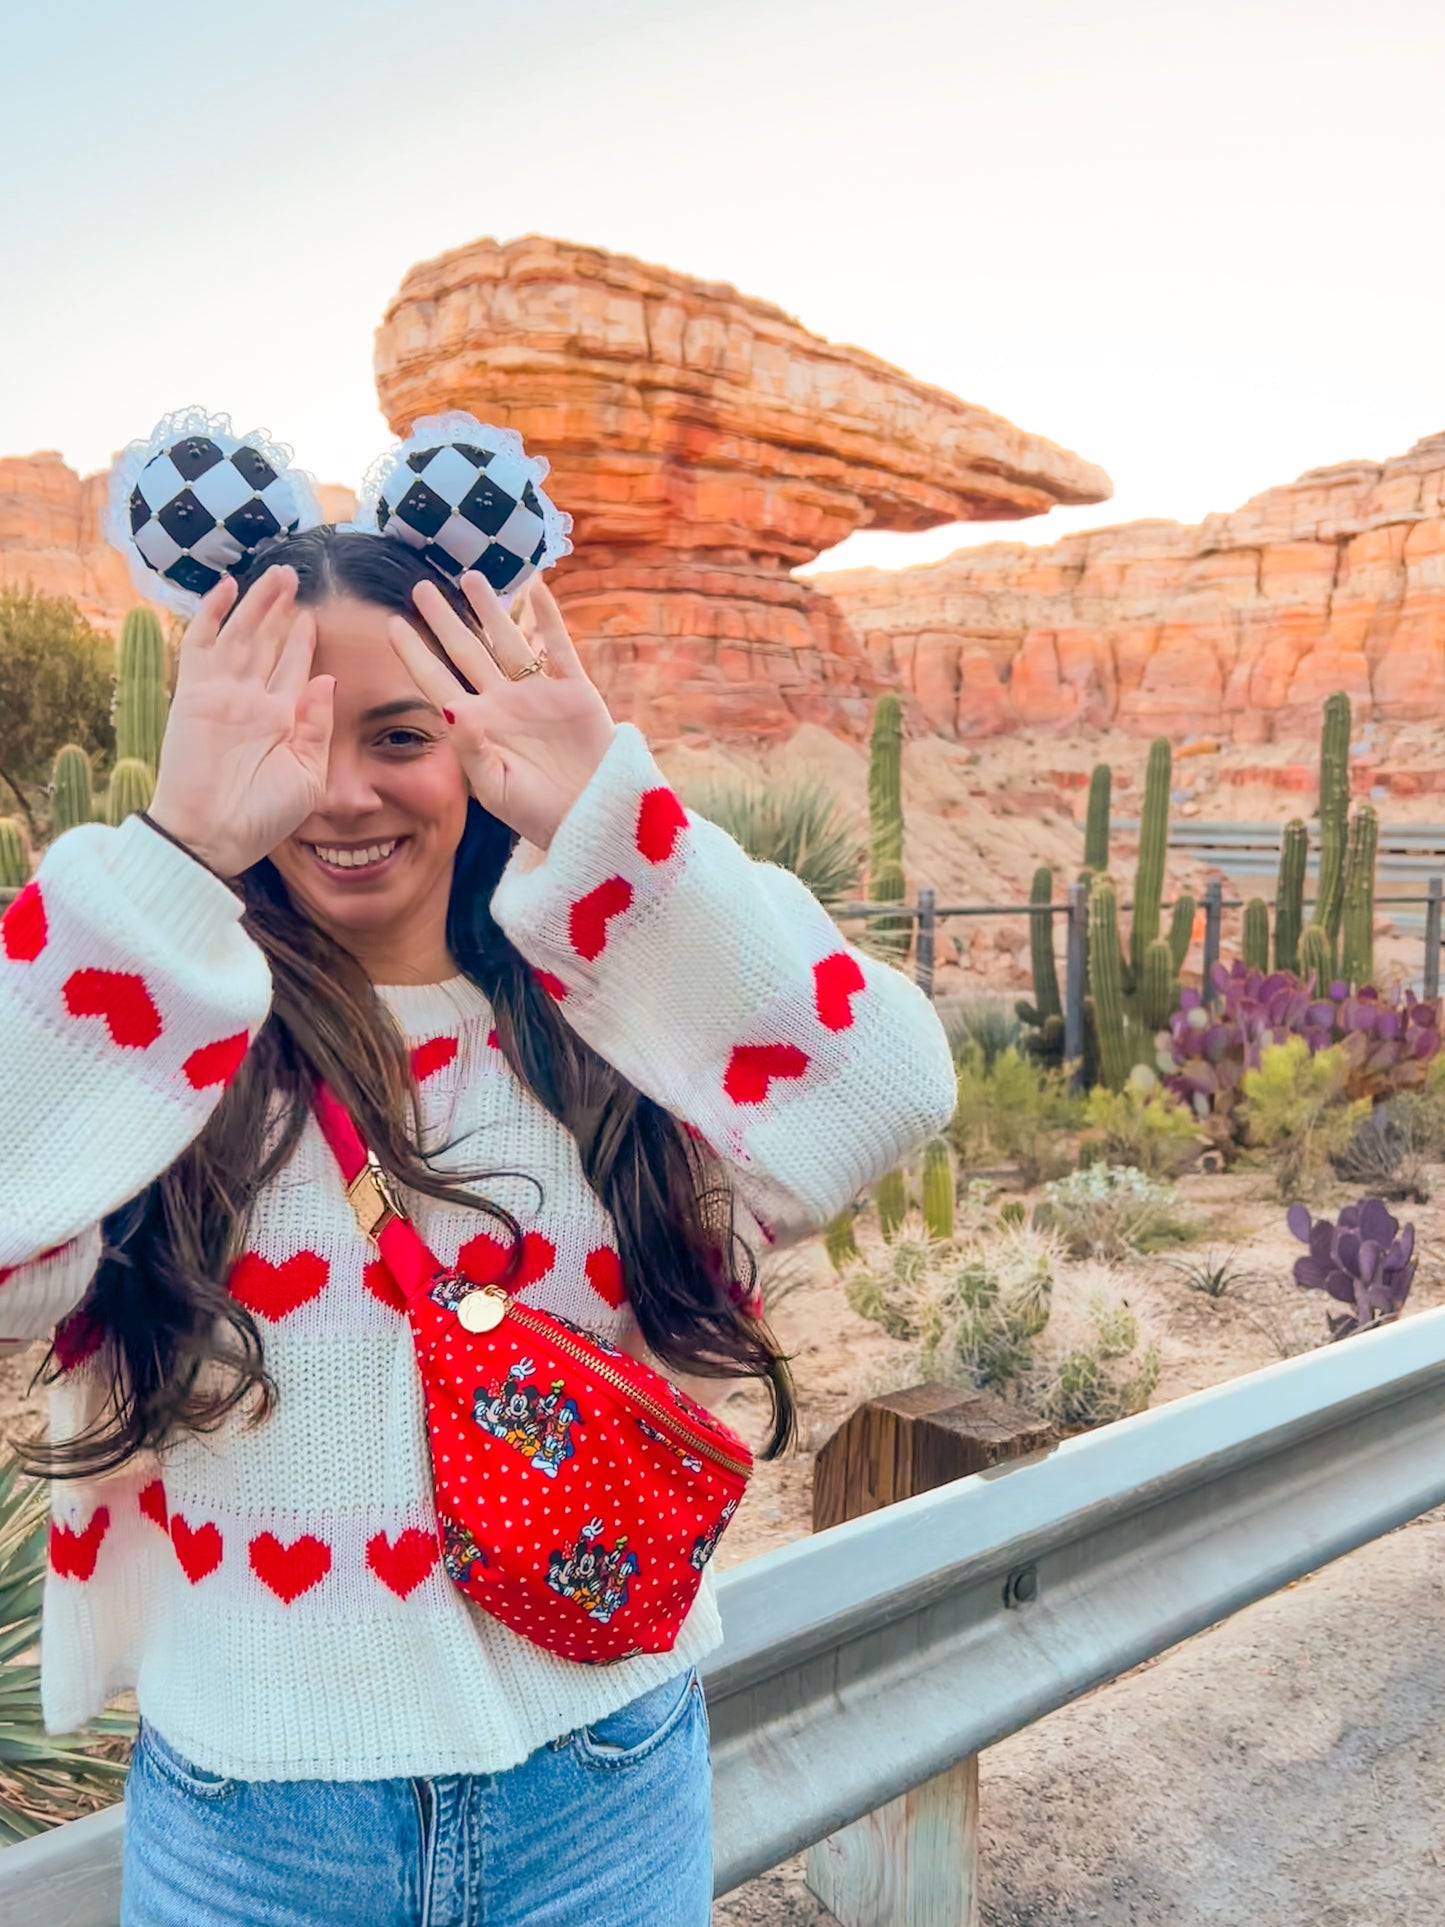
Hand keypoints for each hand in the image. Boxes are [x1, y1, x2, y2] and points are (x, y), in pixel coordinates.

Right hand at [148, 567, 334, 877]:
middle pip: (269, 643)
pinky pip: (201, 643)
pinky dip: (212, 614)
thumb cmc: (262, 817)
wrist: (211, 835)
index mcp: (282, 720)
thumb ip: (316, 727)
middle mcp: (252, 701)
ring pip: (242, 634)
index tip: (313, 616)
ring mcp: (222, 693)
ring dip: (257, 603)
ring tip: (276, 573)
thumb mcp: (307, 775)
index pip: (294, 668)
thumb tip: (326, 678)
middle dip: (281, 610)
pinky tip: (226, 587)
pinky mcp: (193, 692)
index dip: (304, 641)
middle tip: (294, 578)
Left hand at [388, 573, 614, 849]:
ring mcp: (538, 695)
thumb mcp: (495, 788)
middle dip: (443, 619)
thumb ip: (471, 747)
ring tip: (470, 576)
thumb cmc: (538, 814)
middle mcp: (503, 704)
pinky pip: (558, 647)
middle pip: (466, 651)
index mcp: (478, 727)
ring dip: (490, 609)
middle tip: (420, 587)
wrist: (592, 819)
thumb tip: (450, 706)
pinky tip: (538, 589)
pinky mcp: (574, 691)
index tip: (391, 624)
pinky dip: (548, 619)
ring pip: (507, 641)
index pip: (436, 681)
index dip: (415, 653)